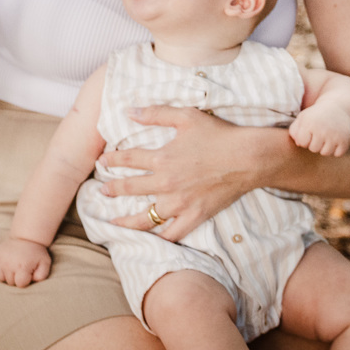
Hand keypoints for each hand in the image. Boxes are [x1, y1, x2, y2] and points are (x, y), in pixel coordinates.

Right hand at [0, 237, 50, 287]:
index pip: (20, 284)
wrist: (25, 237)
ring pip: (0, 278)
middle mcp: (9, 264)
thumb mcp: (45, 263)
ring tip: (13, 267)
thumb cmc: (35, 253)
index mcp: (22, 266)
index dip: (25, 280)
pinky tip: (6, 264)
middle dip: (16, 278)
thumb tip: (32, 281)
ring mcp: (0, 260)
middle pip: (10, 282)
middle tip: (21, 268)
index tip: (28, 272)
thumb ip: (42, 276)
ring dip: (6, 275)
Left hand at [98, 106, 248, 242]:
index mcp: (162, 158)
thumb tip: (129, 111)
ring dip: (126, 220)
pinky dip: (159, 238)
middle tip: (102, 191)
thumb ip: (156, 114)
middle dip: (112, 189)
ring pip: (145, 217)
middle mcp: (166, 183)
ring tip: (114, 222)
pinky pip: (172, 234)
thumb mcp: (186, 116)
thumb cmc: (218, 134)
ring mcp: (180, 203)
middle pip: (131, 188)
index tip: (102, 161)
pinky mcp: (195, 216)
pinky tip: (150, 238)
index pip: (128, 159)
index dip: (111, 160)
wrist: (248, 158)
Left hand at [289, 105, 349, 156]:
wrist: (339, 107)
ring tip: (327, 137)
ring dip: (325, 147)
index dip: (305, 139)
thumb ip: (294, 130)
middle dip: (315, 143)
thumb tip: (298, 144)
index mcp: (309, 123)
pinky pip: (338, 154)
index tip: (309, 132)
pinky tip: (336, 140)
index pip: (302, 143)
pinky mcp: (345, 140)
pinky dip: (337, 149)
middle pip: (313, 149)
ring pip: (325, 153)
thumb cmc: (316, 115)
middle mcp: (322, 130)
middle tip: (319, 133)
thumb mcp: (303, 118)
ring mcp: (335, 136)